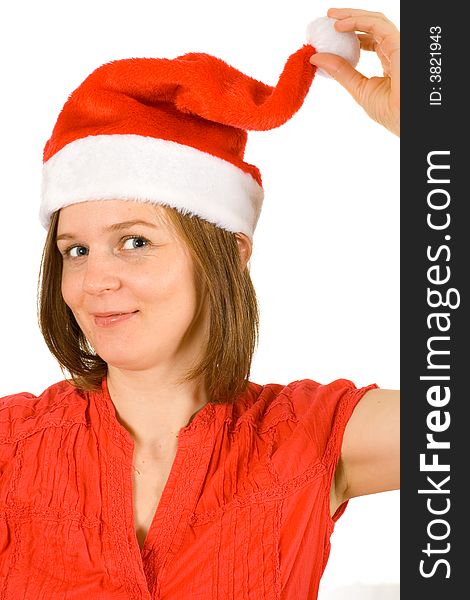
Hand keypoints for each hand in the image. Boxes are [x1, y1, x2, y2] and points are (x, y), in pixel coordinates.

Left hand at [310, 8, 399, 135]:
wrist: (402, 119)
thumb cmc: (388, 111)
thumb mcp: (359, 88)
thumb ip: (341, 71)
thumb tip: (317, 57)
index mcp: (390, 60)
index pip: (372, 38)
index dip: (354, 31)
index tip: (332, 31)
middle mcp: (396, 50)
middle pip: (374, 25)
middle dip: (351, 16)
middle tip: (330, 15)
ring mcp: (399, 46)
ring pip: (376, 20)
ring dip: (352, 16)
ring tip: (332, 17)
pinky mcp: (400, 44)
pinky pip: (378, 26)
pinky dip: (358, 22)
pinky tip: (340, 26)